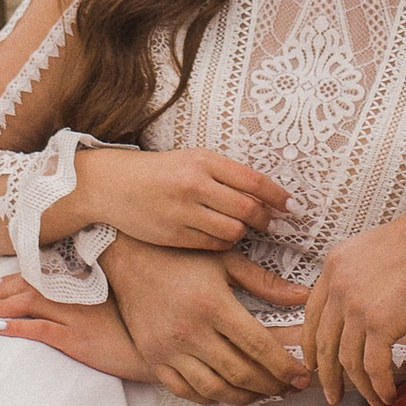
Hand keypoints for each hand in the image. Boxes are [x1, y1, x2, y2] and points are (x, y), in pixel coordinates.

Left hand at [0, 274, 151, 378]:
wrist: (159, 353)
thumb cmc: (139, 331)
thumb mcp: (117, 305)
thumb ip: (92, 295)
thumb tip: (70, 296)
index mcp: (87, 282)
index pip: (42, 274)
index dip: (13, 278)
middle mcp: (79, 293)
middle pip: (29, 285)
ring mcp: (78, 315)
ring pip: (28, 304)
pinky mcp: (78, 339)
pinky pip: (40, 329)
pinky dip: (16, 327)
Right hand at [68, 145, 287, 252]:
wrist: (112, 185)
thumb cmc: (159, 172)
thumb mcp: (192, 161)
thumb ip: (226, 175)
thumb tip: (267, 196)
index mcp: (203, 161)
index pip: (253, 180)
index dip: (278, 196)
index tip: (293, 206)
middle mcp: (194, 185)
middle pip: (248, 209)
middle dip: (266, 219)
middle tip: (272, 222)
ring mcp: (183, 211)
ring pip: (233, 231)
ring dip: (243, 232)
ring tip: (239, 227)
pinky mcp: (174, 235)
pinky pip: (214, 245)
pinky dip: (223, 243)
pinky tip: (218, 236)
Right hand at [111, 236, 309, 405]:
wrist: (128, 258)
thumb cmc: (181, 256)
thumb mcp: (226, 261)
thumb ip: (265, 282)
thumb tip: (303, 296)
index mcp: (213, 305)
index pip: (259, 346)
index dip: (286, 367)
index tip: (303, 376)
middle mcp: (191, 332)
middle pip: (241, 373)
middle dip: (272, 386)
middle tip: (289, 388)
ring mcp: (169, 349)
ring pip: (215, 389)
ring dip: (245, 397)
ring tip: (264, 393)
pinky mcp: (153, 358)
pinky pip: (186, 391)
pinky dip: (211, 397)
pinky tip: (228, 392)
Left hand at [302, 156, 405, 405]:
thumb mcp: (372, 253)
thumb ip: (358, 279)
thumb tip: (361, 309)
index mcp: (333, 267)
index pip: (311, 315)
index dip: (311, 345)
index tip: (315, 365)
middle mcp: (338, 287)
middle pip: (324, 343)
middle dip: (327, 375)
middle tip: (333, 395)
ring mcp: (357, 306)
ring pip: (348, 360)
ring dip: (358, 387)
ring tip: (371, 400)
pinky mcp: (381, 323)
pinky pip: (373, 366)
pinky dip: (379, 386)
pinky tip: (387, 395)